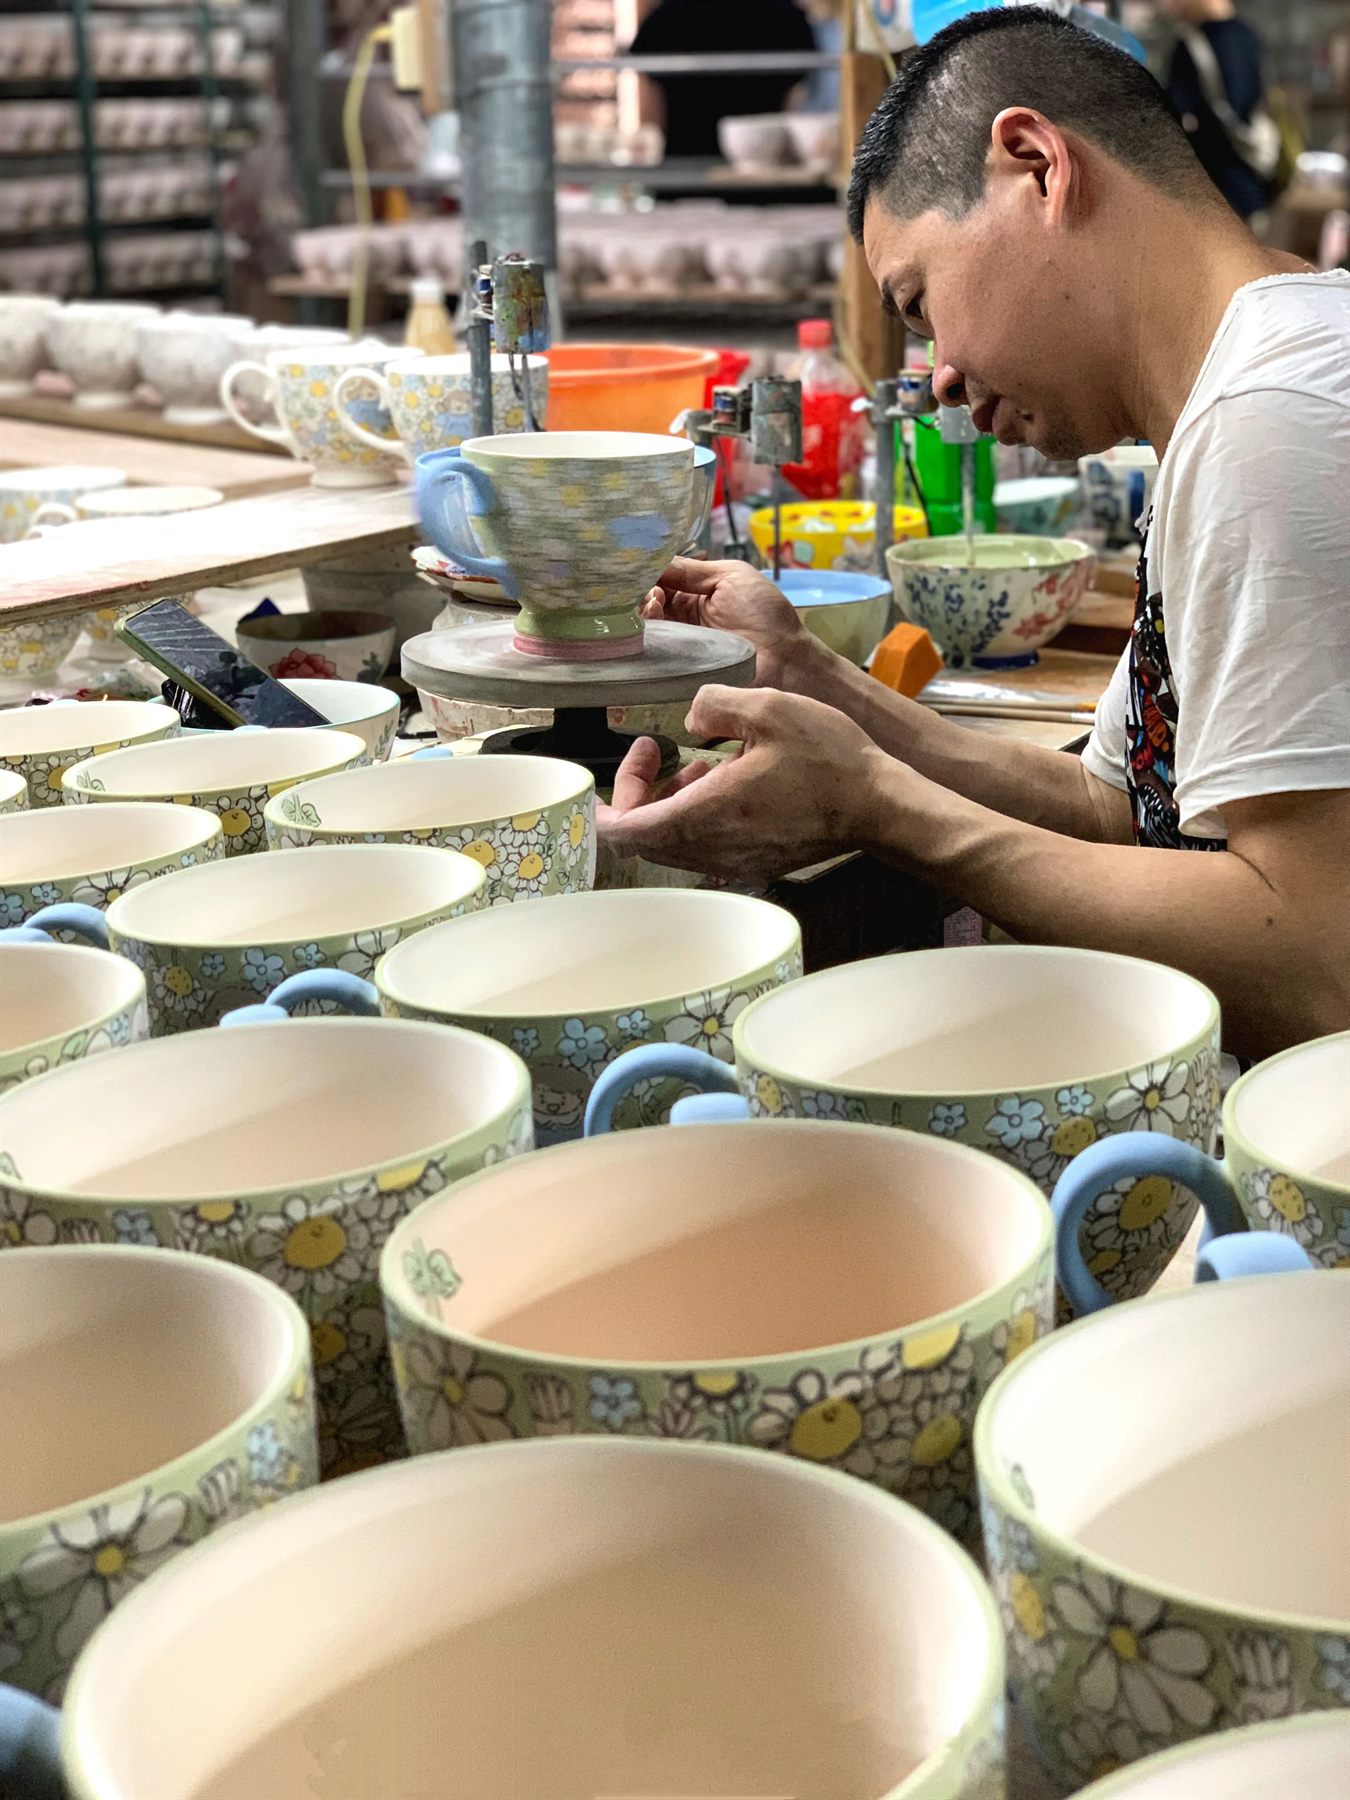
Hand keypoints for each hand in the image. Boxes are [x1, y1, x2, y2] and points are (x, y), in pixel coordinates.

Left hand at [599, 687, 888, 883]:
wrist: (879, 807)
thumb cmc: (829, 759)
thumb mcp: (769, 707)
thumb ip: (714, 703)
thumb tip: (690, 717)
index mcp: (705, 814)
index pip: (622, 831)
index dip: (609, 798)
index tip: (634, 757)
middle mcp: (712, 849)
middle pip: (642, 838)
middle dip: (638, 793)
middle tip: (657, 751)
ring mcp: (732, 862)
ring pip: (672, 843)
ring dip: (669, 803)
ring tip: (695, 761)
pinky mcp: (752, 864)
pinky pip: (703, 846)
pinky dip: (696, 816)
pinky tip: (725, 780)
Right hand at [641, 556, 821, 691]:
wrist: (783, 658)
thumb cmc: (765, 614)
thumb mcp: (731, 576)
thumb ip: (691, 569)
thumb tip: (654, 561)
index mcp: (696, 591)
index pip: (662, 578)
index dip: (651, 573)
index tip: (646, 571)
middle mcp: (684, 615)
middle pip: (649, 600)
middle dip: (644, 591)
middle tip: (654, 592)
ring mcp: (679, 640)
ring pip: (647, 623)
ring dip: (644, 610)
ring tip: (655, 604)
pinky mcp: (677, 664)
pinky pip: (652, 649)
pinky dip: (646, 633)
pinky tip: (653, 621)